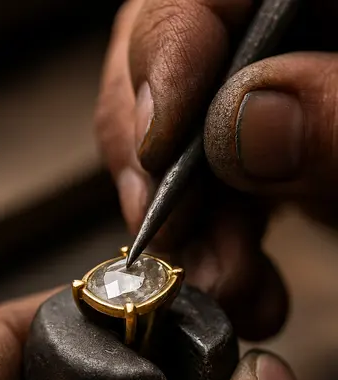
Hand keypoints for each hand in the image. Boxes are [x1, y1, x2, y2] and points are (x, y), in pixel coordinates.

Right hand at [95, 0, 337, 339]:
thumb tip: (243, 122)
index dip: (161, 63)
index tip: (155, 155)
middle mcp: (277, 36)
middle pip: (164, 73)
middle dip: (163, 176)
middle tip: (178, 252)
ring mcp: (269, 91)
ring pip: (179, 142)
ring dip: (188, 229)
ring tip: (218, 289)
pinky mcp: (272, 148)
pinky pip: (213, 183)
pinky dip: (215, 242)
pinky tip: (238, 285)